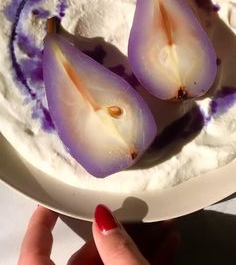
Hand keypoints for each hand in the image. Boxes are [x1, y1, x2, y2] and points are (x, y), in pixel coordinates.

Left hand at [18, 205, 179, 264]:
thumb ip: (117, 251)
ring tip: (164, 225)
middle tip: (136, 211)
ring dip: (139, 245)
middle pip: (87, 256)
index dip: (39, 225)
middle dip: (117, 231)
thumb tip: (104, 216)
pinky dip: (146, 261)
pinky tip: (169, 246)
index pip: (34, 254)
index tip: (50, 201)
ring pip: (112, 264)